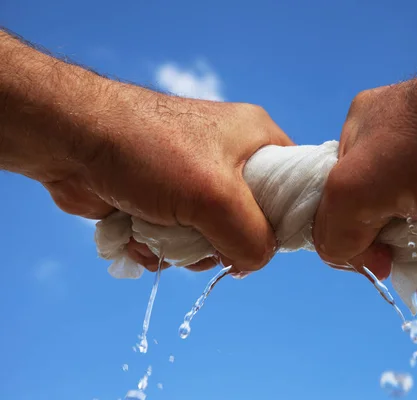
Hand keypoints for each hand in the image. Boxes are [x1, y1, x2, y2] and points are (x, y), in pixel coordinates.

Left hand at [46, 95, 292, 272]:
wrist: (71, 140)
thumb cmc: (149, 151)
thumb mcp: (216, 197)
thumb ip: (252, 237)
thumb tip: (255, 262)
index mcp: (257, 139)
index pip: (294, 187)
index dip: (284, 221)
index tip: (259, 240)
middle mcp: (231, 158)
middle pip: (252, 222)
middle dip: (222, 242)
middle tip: (201, 235)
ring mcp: (196, 180)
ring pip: (212, 238)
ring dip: (184, 249)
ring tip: (159, 231)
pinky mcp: (165, 199)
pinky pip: (179, 239)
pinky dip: (159, 246)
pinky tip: (138, 233)